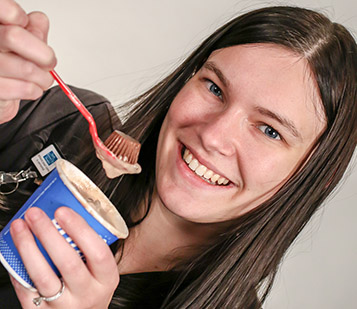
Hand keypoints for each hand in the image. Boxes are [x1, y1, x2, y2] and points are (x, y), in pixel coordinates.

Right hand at [0, 0, 55, 123]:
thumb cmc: (8, 64)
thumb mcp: (21, 42)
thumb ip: (31, 30)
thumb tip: (39, 21)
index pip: (6, 11)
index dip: (21, 19)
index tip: (27, 28)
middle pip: (14, 37)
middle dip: (43, 53)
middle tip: (50, 62)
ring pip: (26, 68)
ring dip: (44, 77)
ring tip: (43, 79)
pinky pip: (24, 88)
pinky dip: (36, 90)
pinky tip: (33, 88)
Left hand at [10, 207, 119, 308]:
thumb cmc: (92, 287)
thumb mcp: (102, 271)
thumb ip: (91, 248)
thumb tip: (68, 211)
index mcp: (106, 278)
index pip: (97, 251)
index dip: (79, 229)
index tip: (63, 211)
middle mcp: (88, 293)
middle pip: (68, 262)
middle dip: (48, 233)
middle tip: (35, 214)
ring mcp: (65, 306)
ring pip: (43, 276)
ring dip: (28, 247)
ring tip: (20, 227)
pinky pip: (27, 289)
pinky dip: (18, 267)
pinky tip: (13, 250)